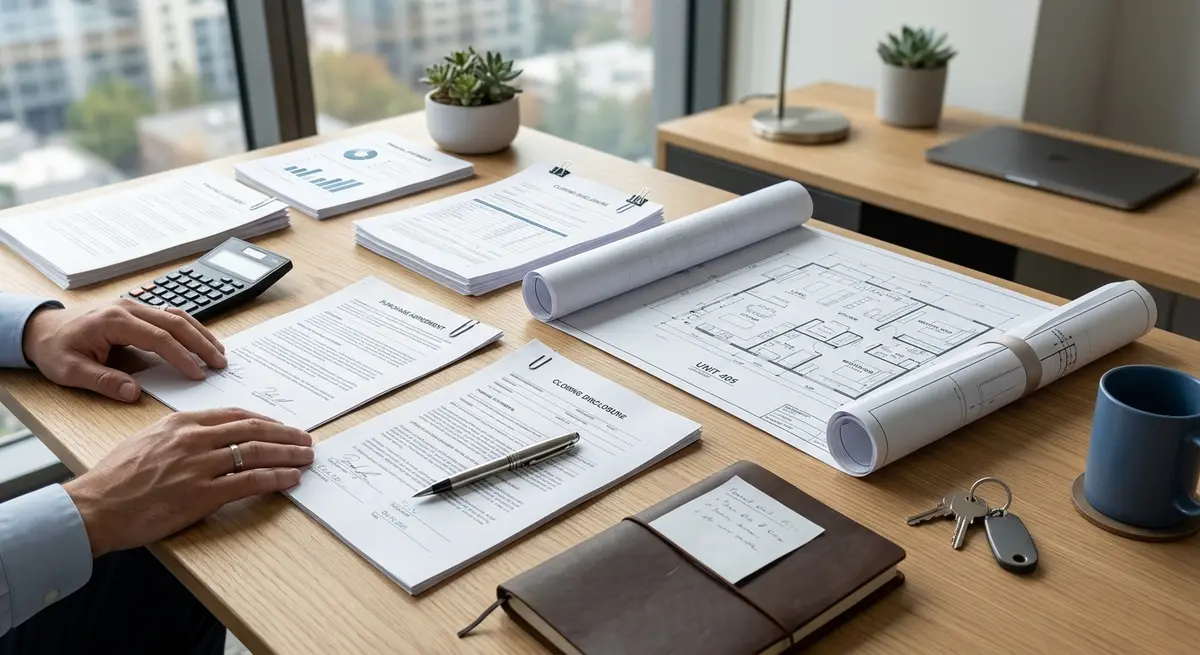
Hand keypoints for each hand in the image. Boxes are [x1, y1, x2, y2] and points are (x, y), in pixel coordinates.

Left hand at [22, 299, 226, 401]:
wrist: (40, 328)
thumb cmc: (54, 349)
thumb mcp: (70, 371)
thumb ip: (103, 381)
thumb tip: (134, 393)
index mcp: (113, 320)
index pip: (158, 337)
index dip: (181, 356)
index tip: (198, 374)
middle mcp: (128, 308)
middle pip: (175, 322)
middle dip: (201, 343)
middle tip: (220, 363)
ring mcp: (134, 306)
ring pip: (177, 315)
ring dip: (200, 334)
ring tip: (219, 352)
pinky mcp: (137, 311)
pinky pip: (170, 316)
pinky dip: (189, 328)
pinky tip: (201, 340)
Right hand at [63, 408, 313, 556]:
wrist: (95, 506)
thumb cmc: (116, 477)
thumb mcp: (148, 439)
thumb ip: (181, 434)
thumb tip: (210, 436)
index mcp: (182, 423)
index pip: (235, 415)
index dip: (265, 420)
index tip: (281, 426)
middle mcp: (194, 439)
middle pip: (253, 430)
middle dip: (285, 434)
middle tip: (305, 439)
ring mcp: (199, 466)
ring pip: (256, 453)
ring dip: (287, 454)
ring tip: (305, 457)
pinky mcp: (201, 495)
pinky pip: (249, 482)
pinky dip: (275, 478)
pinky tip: (289, 478)